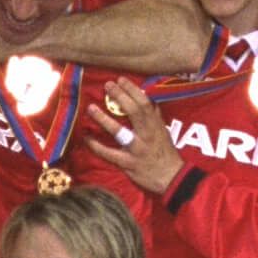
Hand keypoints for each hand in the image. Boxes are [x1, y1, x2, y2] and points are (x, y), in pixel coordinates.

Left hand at [83, 77, 184, 193]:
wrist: (171, 178)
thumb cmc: (166, 154)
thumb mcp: (164, 132)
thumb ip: (155, 117)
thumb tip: (150, 100)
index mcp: (155, 126)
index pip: (144, 103)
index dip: (132, 90)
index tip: (121, 80)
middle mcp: (146, 135)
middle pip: (133, 111)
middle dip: (120, 96)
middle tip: (107, 85)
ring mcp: (136, 149)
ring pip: (119, 131)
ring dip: (103, 119)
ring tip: (91, 108)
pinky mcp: (128, 163)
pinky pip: (109, 153)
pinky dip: (96, 146)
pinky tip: (86, 138)